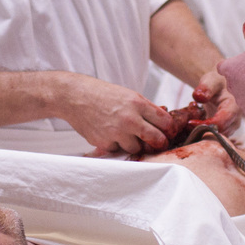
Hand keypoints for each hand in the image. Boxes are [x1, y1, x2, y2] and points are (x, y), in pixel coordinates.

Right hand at [59, 75, 180, 155]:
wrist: (75, 97)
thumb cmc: (102, 94)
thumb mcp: (128, 95)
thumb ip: (145, 109)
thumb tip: (162, 122)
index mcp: (138, 103)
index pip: (165, 121)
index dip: (169, 129)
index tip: (168, 132)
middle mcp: (129, 119)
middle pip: (156, 139)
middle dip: (159, 143)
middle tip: (158, 143)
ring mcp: (117, 132)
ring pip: (137, 148)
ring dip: (134, 144)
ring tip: (125, 134)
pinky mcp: (104, 143)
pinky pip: (118, 150)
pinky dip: (116, 145)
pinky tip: (109, 133)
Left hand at [189, 71, 240, 133]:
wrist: (221, 85)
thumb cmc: (216, 82)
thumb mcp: (210, 80)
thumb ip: (205, 87)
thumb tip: (199, 96)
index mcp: (234, 106)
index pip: (221, 122)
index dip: (205, 125)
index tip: (190, 122)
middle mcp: (236, 119)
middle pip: (220, 133)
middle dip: (203, 131)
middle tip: (188, 124)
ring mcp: (232, 126)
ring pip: (218, 137)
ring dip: (204, 133)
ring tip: (192, 123)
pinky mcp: (227, 130)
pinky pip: (216, 137)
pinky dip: (205, 133)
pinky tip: (197, 125)